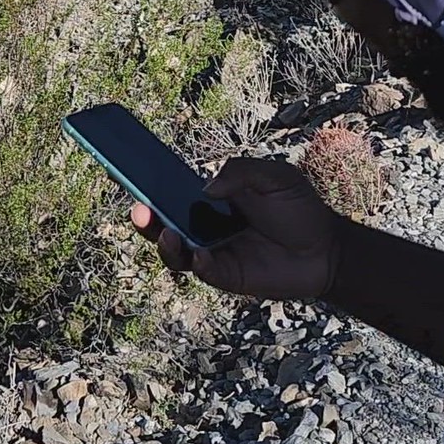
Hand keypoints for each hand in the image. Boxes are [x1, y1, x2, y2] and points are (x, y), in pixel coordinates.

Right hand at [131, 156, 343, 300]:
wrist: (327, 248)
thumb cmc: (299, 209)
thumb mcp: (274, 176)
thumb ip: (240, 172)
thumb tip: (205, 188)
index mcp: (209, 199)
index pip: (169, 190)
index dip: (143, 182)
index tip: (117, 169)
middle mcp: (204, 225)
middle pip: (161, 223)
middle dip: (143, 217)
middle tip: (137, 207)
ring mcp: (212, 251)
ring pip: (174, 251)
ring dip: (164, 243)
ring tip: (169, 233)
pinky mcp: (226, 275)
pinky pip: (201, 271)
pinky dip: (196, 263)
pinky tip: (201, 256)